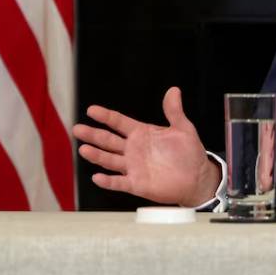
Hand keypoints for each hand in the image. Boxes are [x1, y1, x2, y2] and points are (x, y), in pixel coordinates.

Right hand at [72, 87, 220, 206]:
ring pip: (110, 160)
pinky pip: (119, 182)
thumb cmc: (189, 153)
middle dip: (93, 134)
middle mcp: (133, 149)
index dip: (106, 116)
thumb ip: (174, 111)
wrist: (197, 177)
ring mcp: (133, 167)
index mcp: (142, 133)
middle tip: (77, 129)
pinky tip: (97, 177)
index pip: (119, 122)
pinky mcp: (136, 184)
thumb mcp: (183, 129)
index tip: (91, 110)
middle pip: (108, 140)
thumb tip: (174, 90)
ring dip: (97, 155)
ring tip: (84, 149)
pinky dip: (108, 181)